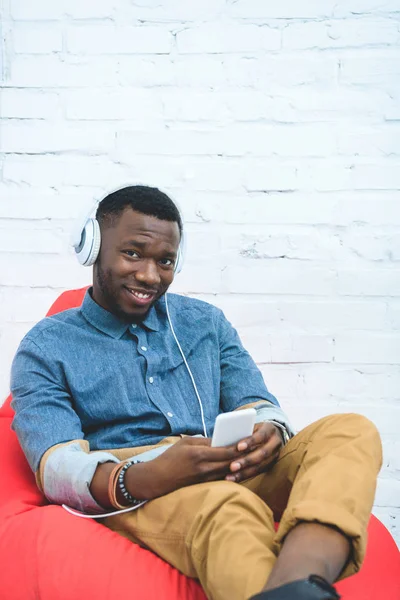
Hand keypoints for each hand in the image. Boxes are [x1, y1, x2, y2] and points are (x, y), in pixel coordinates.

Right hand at [125, 436, 244, 499]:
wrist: (157, 479)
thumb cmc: (170, 457)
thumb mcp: (186, 442)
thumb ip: (205, 441)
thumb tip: (221, 441)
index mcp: (199, 454)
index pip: (226, 451)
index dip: (240, 446)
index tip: (251, 440)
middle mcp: (204, 468)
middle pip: (231, 463)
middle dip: (245, 456)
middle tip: (258, 449)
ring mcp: (205, 479)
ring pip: (229, 472)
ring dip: (241, 466)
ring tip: (252, 458)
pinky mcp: (204, 485)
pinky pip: (222, 479)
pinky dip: (232, 473)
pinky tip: (240, 469)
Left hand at [225, 422, 282, 482]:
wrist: (271, 434)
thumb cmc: (254, 428)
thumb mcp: (251, 425)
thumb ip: (242, 431)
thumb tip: (225, 438)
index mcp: (269, 429)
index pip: (261, 435)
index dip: (250, 442)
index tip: (239, 447)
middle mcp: (275, 443)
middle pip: (262, 453)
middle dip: (246, 461)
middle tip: (232, 467)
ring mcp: (275, 456)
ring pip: (260, 466)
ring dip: (244, 473)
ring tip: (230, 477)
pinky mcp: (271, 466)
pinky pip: (258, 473)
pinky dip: (245, 476)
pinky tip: (234, 479)